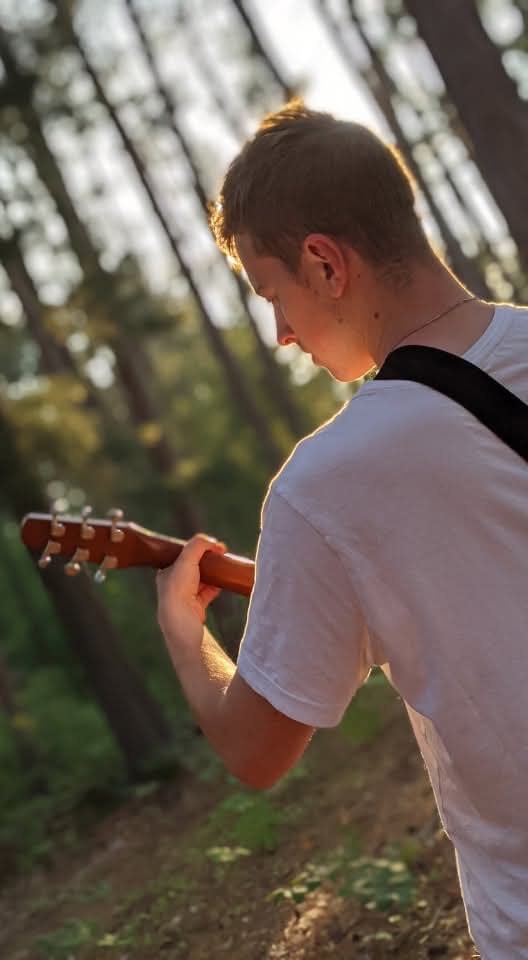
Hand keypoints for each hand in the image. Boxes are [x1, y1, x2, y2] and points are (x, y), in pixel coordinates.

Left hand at [156, 534, 226, 670]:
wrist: (183, 622)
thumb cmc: (179, 590)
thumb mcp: (186, 559)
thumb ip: (198, 545)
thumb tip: (214, 543)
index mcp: (166, 573)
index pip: (181, 556)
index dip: (196, 549)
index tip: (210, 546)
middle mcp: (173, 585)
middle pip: (193, 567)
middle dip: (207, 561)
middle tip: (219, 555)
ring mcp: (185, 597)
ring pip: (202, 580)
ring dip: (213, 574)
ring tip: (223, 568)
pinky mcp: (196, 608)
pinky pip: (208, 593)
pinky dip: (216, 587)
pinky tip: (223, 583)